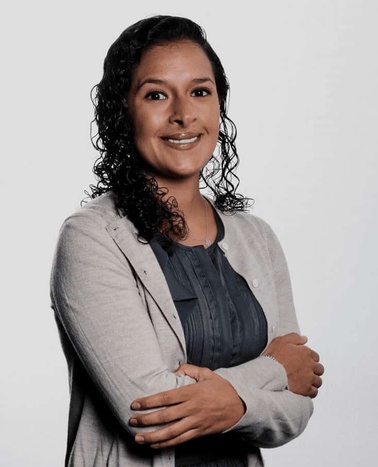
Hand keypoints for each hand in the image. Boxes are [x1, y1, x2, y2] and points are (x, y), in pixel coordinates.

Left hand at [129, 364, 244, 448]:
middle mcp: (192, 408)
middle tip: (132, 420)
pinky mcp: (199, 433)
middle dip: (146, 420)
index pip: (166, 398)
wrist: (240, 407)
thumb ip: (189, 369)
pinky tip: (154, 444)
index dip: (149, 401)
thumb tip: (174, 368)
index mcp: (192, 392)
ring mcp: (195, 422)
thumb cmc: (222, 388)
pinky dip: (166, 444)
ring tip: (138, 438)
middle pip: (165, 416)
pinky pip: (180, 440)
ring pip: (171, 432)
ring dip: (152, 436)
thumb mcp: (207, 373)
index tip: (136, 404)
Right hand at [263, 332, 323, 397]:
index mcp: (305, 352)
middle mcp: (310, 365)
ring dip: (313, 381)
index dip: (310, 359)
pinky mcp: (305, 389)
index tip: (304, 361)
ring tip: (305, 381)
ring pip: (318, 381)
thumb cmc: (273, 357)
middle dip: (313, 370)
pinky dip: (311, 391)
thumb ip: (294, 338)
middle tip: (305, 372)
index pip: (316, 356)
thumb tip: (304, 339)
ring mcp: (308, 378)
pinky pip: (314, 392)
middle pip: (319, 369)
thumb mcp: (281, 341)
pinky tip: (305, 390)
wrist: (268, 373)